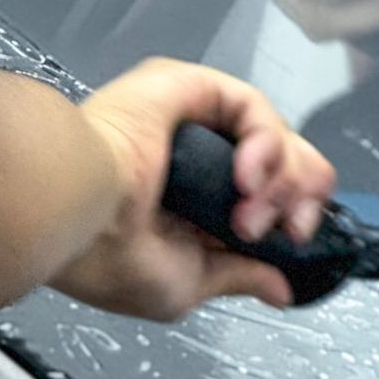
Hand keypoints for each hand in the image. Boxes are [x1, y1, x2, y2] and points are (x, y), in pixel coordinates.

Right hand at [51, 58, 336, 319]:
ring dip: (281, 178)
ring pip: (275, 133)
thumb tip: (280, 290)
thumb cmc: (113, 257)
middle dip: (298, 195)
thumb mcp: (186, 285)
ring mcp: (191, 120)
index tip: (294, 237)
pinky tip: (247, 177)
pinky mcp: (188, 88)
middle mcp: (193, 158)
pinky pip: (253, 107)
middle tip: (286, 226)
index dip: (294, 213)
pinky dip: (267, 143)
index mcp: (188, 203)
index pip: (265, 196)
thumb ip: (237, 276)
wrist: (80, 218)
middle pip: (283, 159)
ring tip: (249, 209)